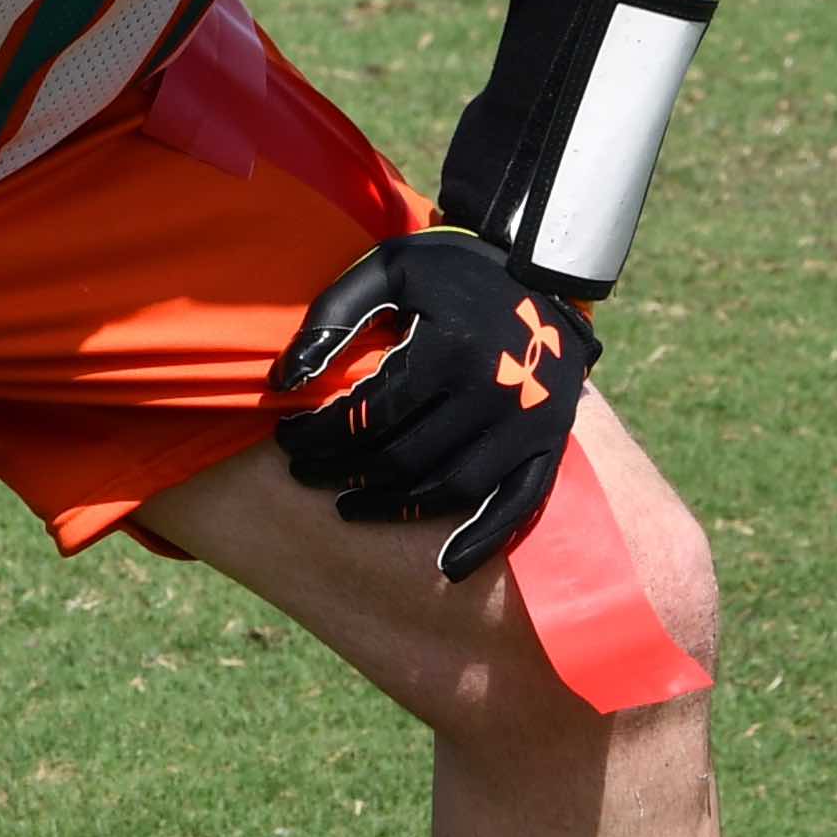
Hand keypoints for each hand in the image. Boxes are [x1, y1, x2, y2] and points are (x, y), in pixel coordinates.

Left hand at [270, 229, 598, 580]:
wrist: (541, 268)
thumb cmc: (450, 269)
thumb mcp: (386, 269)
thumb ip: (333, 317)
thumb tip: (287, 380)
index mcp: (449, 350)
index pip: (365, 416)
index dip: (317, 435)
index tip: (287, 438)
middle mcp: (492, 393)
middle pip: (402, 459)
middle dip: (342, 473)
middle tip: (306, 473)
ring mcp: (526, 424)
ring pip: (449, 489)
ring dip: (393, 508)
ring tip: (348, 507)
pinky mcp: (550, 442)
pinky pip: (517, 505)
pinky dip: (484, 539)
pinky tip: (447, 567)